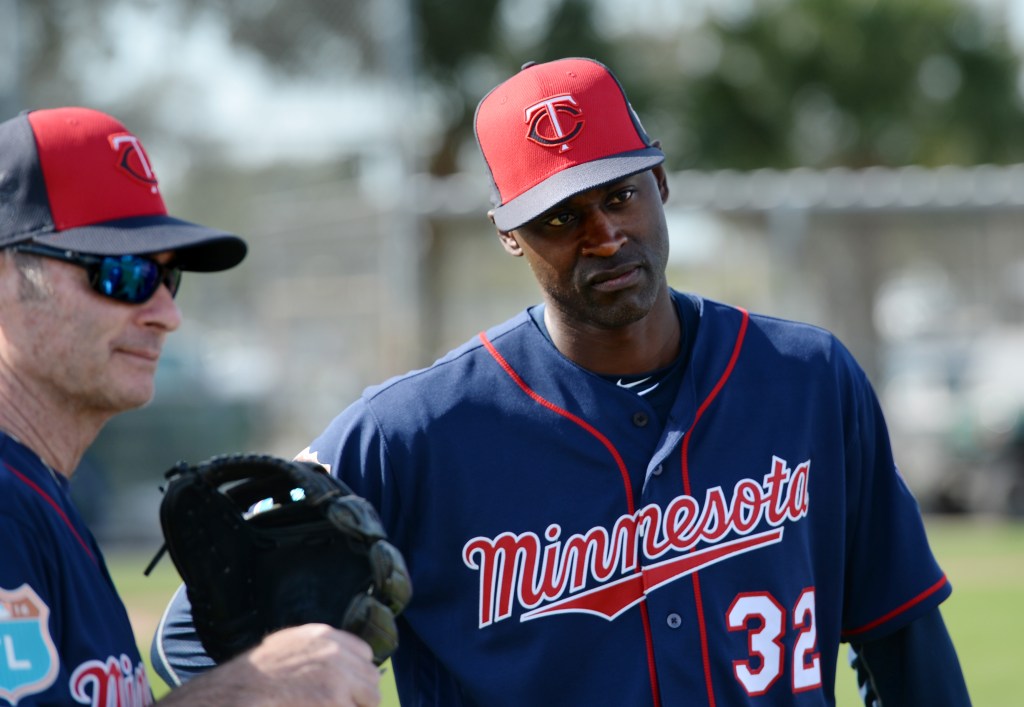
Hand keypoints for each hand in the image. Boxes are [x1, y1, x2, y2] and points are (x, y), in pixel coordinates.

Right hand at [159, 624, 380, 706]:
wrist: (237, 693)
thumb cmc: (254, 676)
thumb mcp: (285, 646)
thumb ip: (315, 649)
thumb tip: (340, 664)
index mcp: (324, 636)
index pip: (365, 654)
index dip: (357, 675)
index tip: (349, 689)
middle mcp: (335, 653)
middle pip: (371, 679)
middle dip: (361, 697)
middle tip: (341, 705)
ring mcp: (338, 678)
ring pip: (370, 700)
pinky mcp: (334, 700)